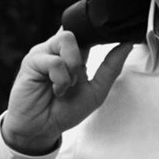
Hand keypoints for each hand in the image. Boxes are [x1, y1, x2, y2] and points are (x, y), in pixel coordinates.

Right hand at [1, 29, 132, 153]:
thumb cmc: (64, 110)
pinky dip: (62, 79)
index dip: (98, 33)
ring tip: (68, 86)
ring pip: (67, 38)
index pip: (87, 31)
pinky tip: (57, 91)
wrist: (42, 129)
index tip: (111, 42)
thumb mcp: (96, 91)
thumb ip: (111, 68)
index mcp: (73, 54)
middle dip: (85, 53)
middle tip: (79, 78)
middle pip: (77, 29)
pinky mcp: (31, 61)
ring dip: (74, 66)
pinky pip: (55, 60)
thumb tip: (127, 45)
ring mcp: (43, 53)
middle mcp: (57, 50)